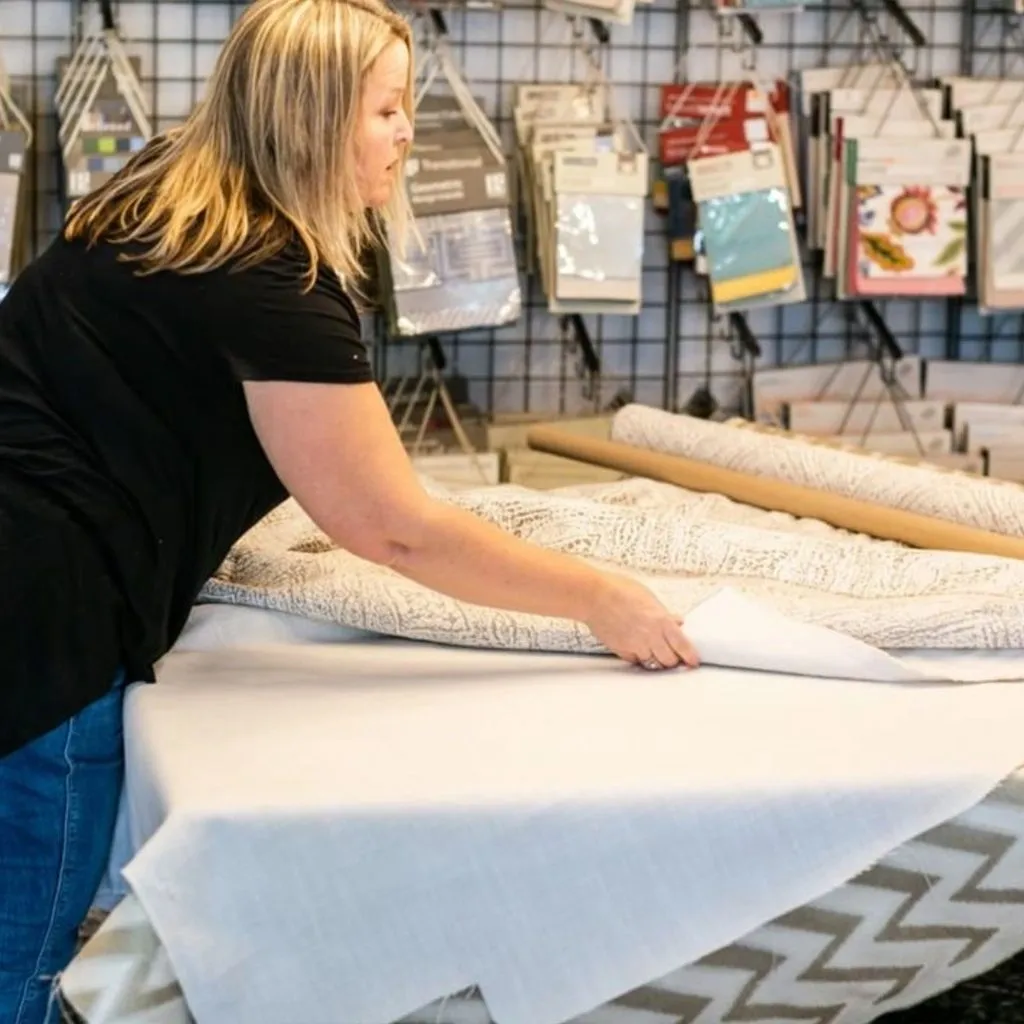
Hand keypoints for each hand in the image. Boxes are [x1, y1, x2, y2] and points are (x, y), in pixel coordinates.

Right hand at [583, 572, 699, 670]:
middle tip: (673, 655)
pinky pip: (636, 661)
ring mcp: (635, 645)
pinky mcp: (621, 650)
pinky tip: (638, 649)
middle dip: (673, 659)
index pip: (682, 646)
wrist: (593, 596)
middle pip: (669, 660)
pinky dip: (639, 658)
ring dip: (656, 660)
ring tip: (655, 652)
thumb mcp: (648, 596)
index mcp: (661, 620)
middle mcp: (651, 636)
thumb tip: (676, 621)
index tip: (693, 661)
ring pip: (653, 664)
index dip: (690, 657)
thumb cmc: (619, 590)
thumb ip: (664, 613)